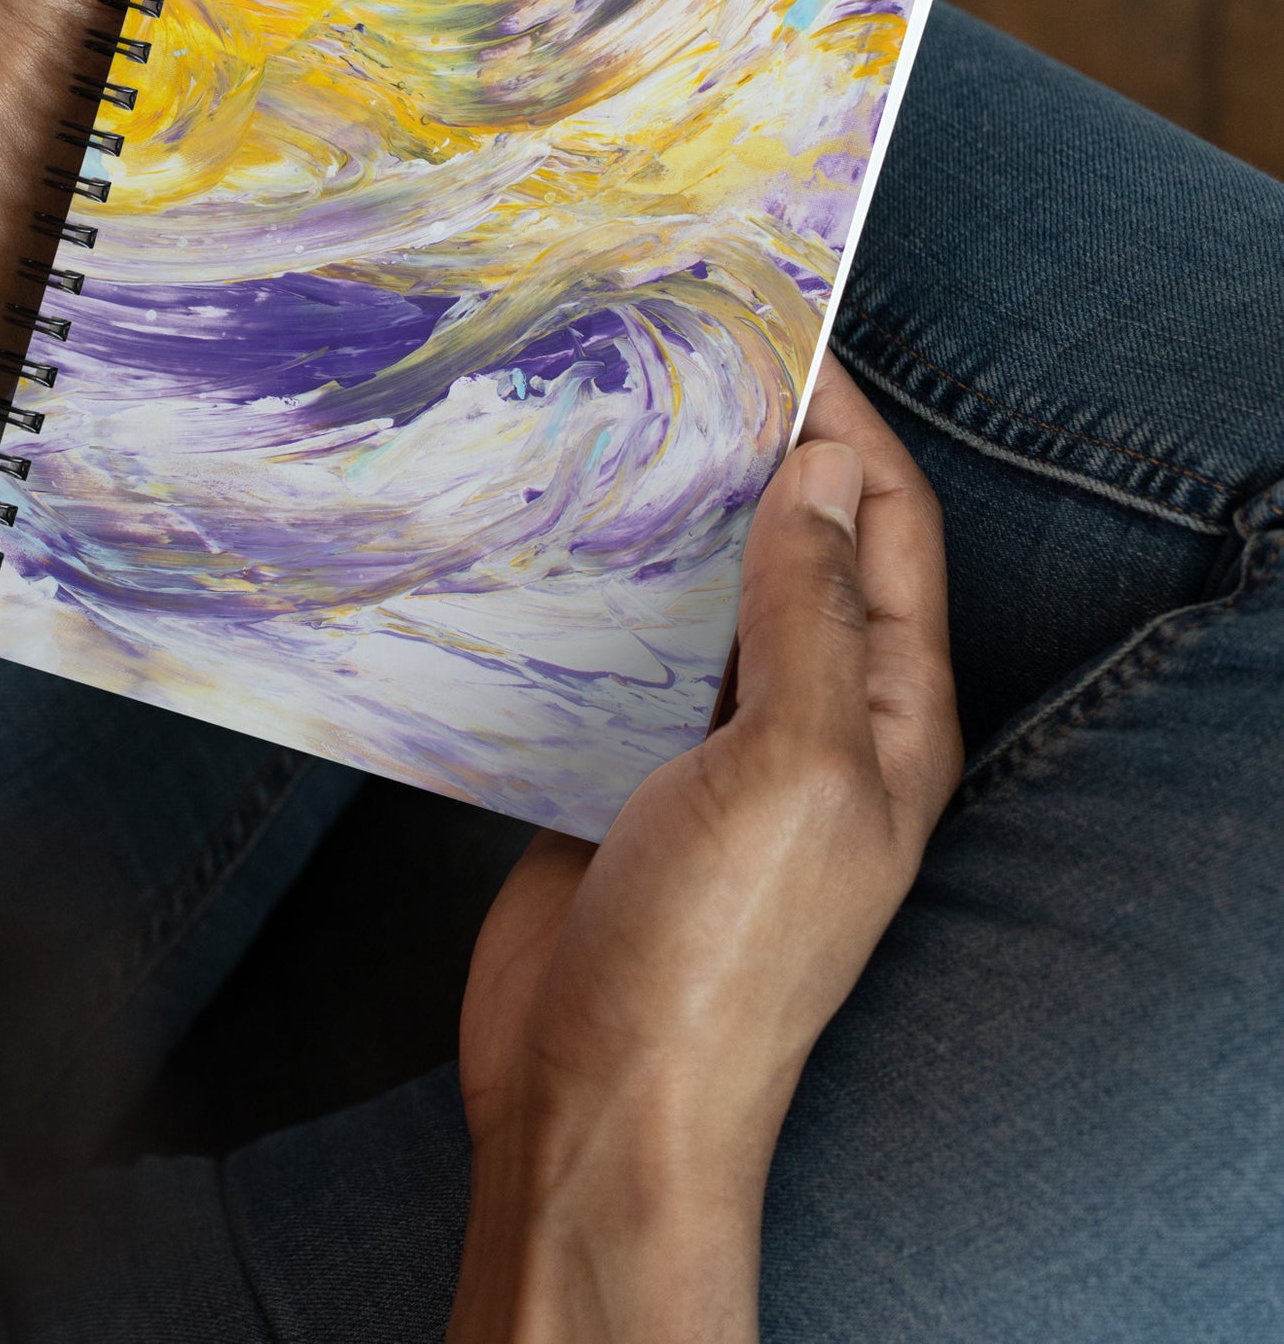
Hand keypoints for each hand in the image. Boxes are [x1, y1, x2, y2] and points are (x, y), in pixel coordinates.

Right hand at [449, 354, 961, 1343]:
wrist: (598, 1102)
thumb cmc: (715, 953)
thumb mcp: (789, 768)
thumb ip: (808, 616)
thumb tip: (827, 473)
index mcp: (886, 715)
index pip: (889, 529)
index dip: (849, 426)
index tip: (781, 332)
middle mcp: (810, 720)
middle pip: (799, 551)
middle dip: (755, 453)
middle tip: (674, 359)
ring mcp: (712, 748)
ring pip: (704, 596)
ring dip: (672, 517)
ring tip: (602, 423)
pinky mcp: (622, 770)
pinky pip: (621, 653)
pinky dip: (600, 590)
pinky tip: (546, 540)